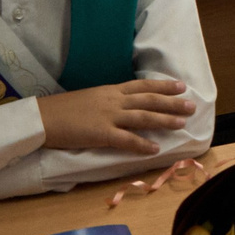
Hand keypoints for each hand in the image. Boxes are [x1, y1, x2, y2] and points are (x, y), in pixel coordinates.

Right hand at [34, 78, 196, 153]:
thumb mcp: (90, 97)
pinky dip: (142, 144)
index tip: (181, 86)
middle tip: (192, 106)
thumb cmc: (62, 109)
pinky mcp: (101, 134)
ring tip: (182, 124)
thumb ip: (107, 100)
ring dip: (165, 121)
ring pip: (143, 117)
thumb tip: (122, 105)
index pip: (143, 85)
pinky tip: (155, 149)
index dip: (163, 86)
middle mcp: (114, 100)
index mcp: (111, 90)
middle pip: (149, 100)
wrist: (42, 117)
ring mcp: (109, 117)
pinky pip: (126, 140)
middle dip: (172, 103)